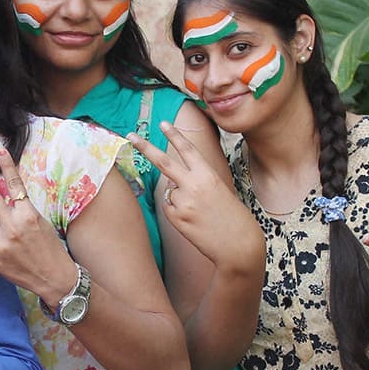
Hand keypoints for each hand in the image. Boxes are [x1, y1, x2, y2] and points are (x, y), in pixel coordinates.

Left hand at [0, 146, 76, 301]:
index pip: (14, 185)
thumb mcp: (40, 221)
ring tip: (11, 239)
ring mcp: (1, 244)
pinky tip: (5, 250)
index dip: (6, 165)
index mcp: (28, 215)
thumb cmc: (49, 247)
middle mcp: (13, 227)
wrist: (54, 279)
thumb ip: (20, 209)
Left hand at [128, 122, 262, 267]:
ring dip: (179, 197)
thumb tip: (172, 182)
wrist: (238, 245)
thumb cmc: (232, 217)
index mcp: (208, 176)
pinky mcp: (175, 218)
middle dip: (145, 147)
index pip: (188, 150)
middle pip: (163, 162)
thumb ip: (196, 181)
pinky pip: (169, 207)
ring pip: (170, 191)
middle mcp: (193, 186)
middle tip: (130, 135)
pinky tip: (193, 220)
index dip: (175, 135)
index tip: (162, 123)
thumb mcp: (219, 190)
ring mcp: (182, 202)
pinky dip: (177, 211)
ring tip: (200, 211)